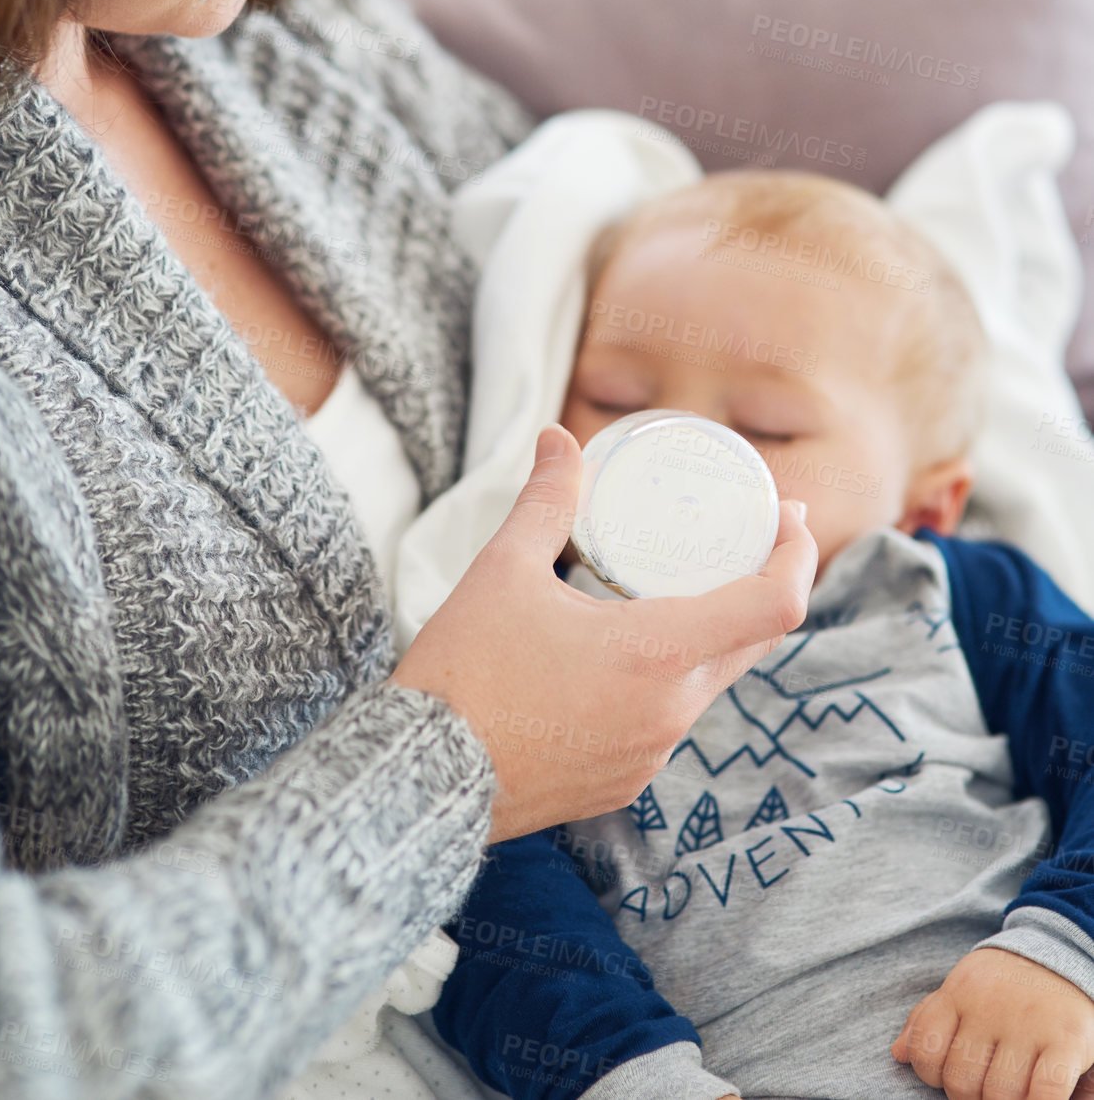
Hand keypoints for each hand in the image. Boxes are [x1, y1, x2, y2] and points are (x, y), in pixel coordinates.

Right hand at [391, 423, 815, 841]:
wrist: (422, 779)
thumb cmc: (463, 673)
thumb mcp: (502, 570)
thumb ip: (546, 501)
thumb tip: (559, 439)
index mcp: (659, 654)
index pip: (775, 604)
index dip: (797, 553)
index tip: (788, 515)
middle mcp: (671, 712)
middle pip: (753, 640)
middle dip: (760, 580)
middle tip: (749, 531)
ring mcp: (651, 755)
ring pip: (708, 681)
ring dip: (707, 633)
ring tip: (673, 586)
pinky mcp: (624, 781)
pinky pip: (666, 719)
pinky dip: (663, 679)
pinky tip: (625, 654)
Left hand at [892, 948, 1093, 1099]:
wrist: (1062, 952)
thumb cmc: (1004, 983)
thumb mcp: (963, 988)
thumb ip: (929, 1019)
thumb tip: (899, 1054)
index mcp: (959, 992)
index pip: (924, 1048)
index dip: (931, 1073)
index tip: (949, 1073)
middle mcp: (989, 1007)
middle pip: (960, 1080)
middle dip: (968, 1095)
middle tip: (983, 1086)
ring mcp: (1028, 1023)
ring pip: (998, 1095)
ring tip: (1011, 1090)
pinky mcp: (1066, 1040)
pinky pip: (1044, 1094)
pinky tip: (1035, 1098)